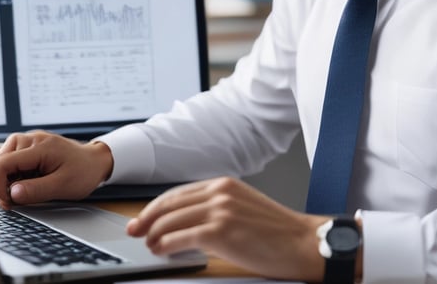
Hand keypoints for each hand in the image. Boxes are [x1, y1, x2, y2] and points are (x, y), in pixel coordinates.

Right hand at [0, 130, 112, 208]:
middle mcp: (31, 140)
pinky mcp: (29, 149)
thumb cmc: (83, 172)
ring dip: (1, 180)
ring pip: (1, 160)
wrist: (96, 161)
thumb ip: (36, 190)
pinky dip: (9, 176)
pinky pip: (11, 161)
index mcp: (39, 146)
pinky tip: (16, 188)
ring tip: (11, 198)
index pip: (3, 162)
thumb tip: (12, 194)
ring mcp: (29, 142)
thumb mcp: (62, 185)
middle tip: (4, 204)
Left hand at [127, 177, 328, 281]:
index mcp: (224, 184)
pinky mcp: (220, 231)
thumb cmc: (277, 232)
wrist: (302, 243)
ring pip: (171, 221)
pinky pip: (181, 238)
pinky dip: (166, 245)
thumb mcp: (244, 207)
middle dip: (147, 218)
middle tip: (135, 230)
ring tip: (149, 245)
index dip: (156, 207)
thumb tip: (186, 223)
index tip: (144, 217)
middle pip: (169, 204)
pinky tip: (161, 251)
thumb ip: (216, 209)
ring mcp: (220, 211)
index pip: (178, 193)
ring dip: (154, 235)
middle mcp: (220, 193)